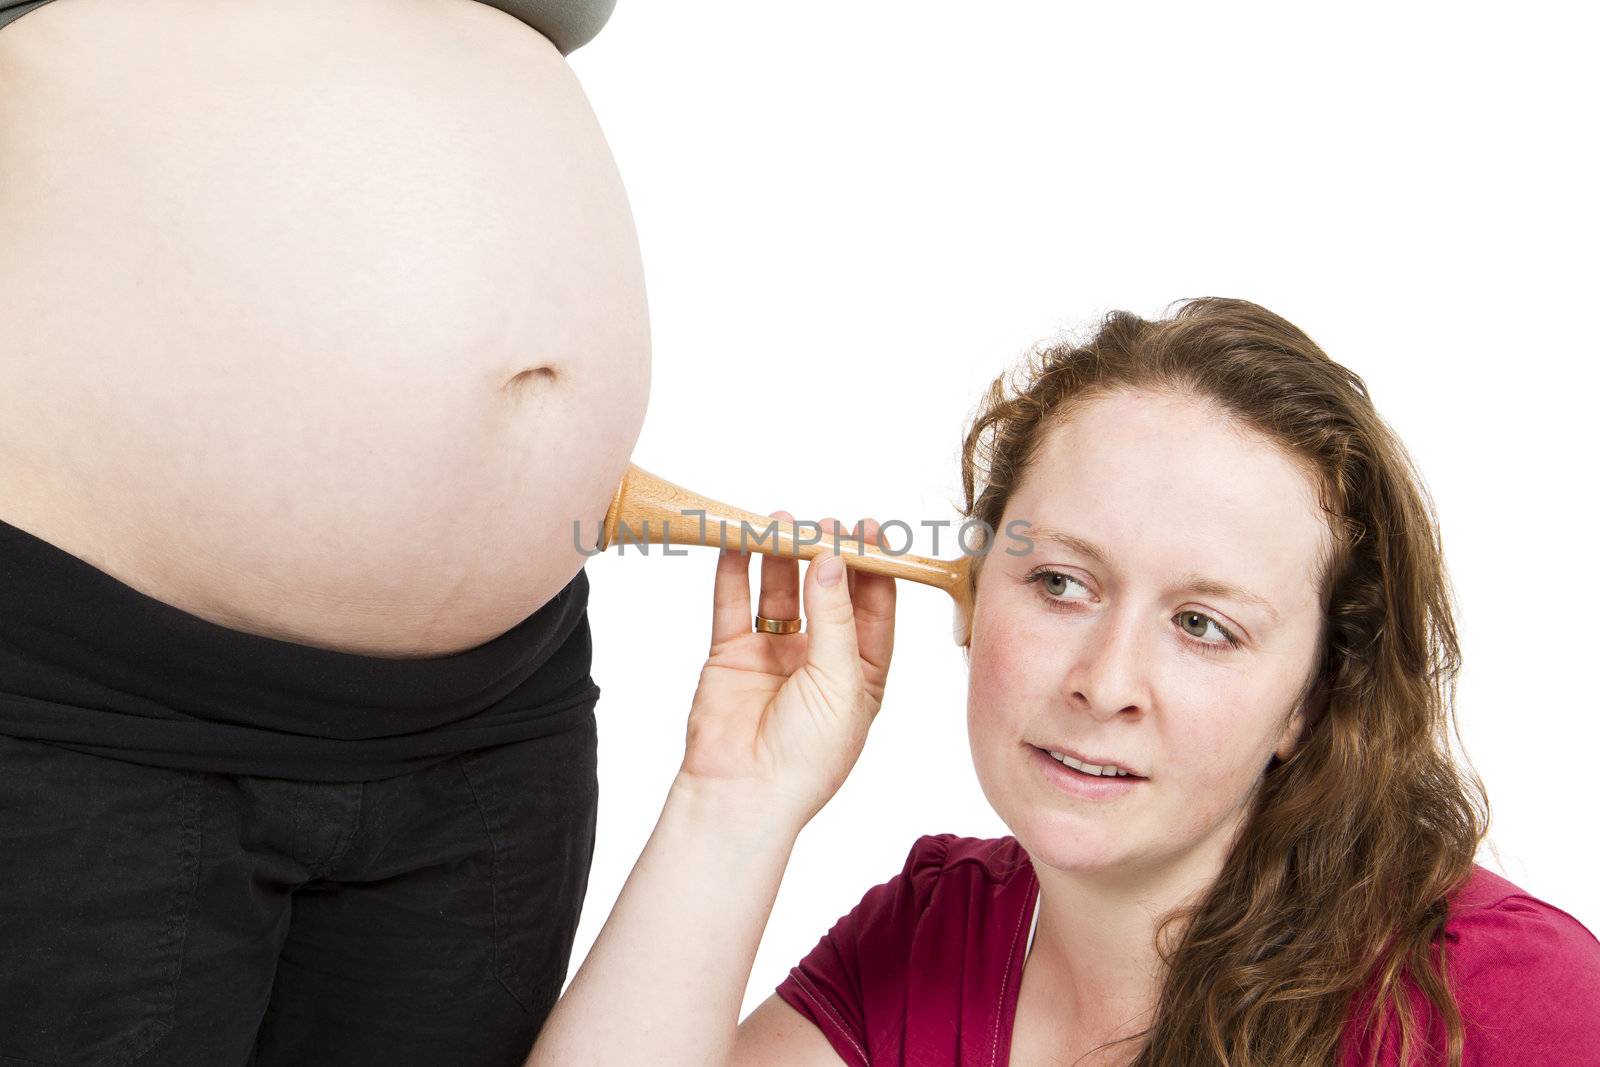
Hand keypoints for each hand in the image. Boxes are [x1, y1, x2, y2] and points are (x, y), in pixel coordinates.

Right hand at [678, 514, 896, 829]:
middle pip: (827, 592)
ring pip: (779, 591)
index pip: (873, 607)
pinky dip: (736, 570)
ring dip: (781, 556)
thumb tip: (831, 558)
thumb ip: (836, 616)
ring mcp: (774, 654)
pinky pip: (734, 603)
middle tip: (824, 522)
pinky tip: (740, 540)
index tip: (869, 529)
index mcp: (862, 672)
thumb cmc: (808, 754)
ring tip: (782, 521)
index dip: (873, 567)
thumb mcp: (842, 682)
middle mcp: (820, 660)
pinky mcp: (731, 654)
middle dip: (827, 555)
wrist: (743, 793)